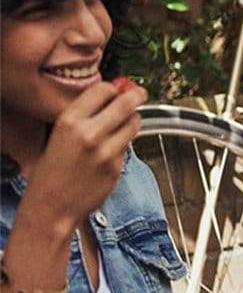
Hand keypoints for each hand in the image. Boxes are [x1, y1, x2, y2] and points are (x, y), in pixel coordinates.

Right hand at [23, 79, 144, 226]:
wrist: (52, 204)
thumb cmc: (53, 170)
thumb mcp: (59, 133)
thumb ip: (84, 115)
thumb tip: (111, 97)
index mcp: (70, 120)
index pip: (103, 90)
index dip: (114, 88)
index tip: (119, 89)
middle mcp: (90, 133)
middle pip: (126, 103)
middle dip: (136, 95)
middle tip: (140, 93)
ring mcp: (106, 151)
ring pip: (133, 124)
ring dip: (133, 120)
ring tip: (124, 123)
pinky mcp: (117, 167)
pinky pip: (128, 146)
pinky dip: (124, 144)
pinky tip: (110, 150)